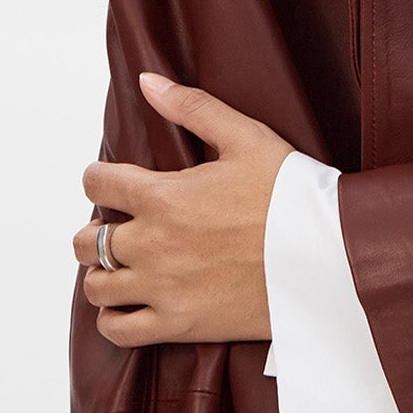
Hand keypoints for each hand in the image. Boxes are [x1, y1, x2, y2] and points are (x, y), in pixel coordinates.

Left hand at [73, 72, 294, 347]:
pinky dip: (113, 318)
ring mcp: (163, 288)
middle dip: (97, 228)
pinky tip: (128, 304)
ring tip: (124, 264)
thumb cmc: (290, 195)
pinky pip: (119, 331)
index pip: (98, 184)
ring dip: (103, 272)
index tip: (110, 182)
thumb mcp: (246, 137)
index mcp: (164, 196)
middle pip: (86, 240)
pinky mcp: (179, 324)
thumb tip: (147, 82)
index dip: (99, 178)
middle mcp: (153, 244)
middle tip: (122, 225)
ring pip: (96, 286)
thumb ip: (192, 107)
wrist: (326, 256)